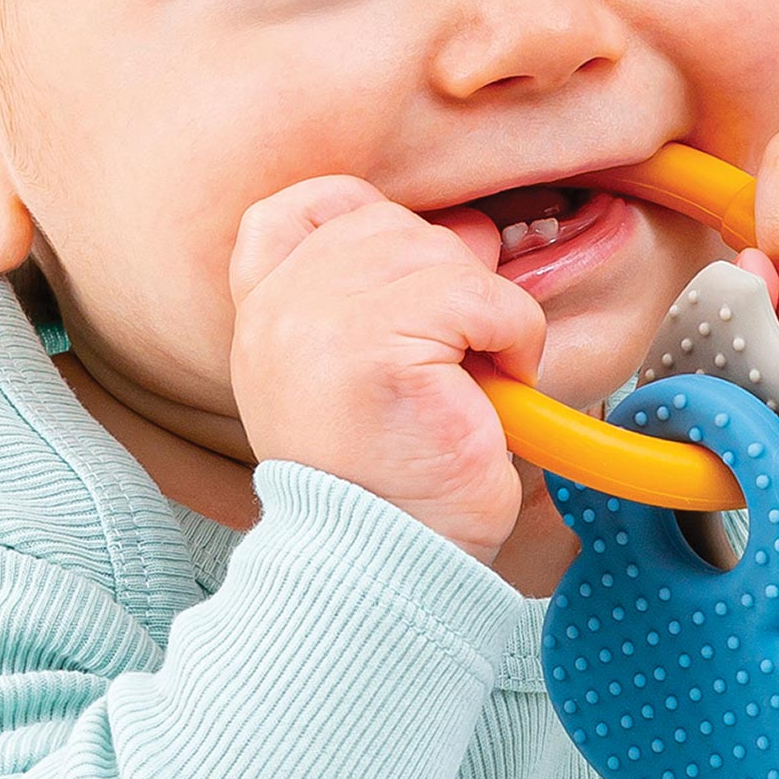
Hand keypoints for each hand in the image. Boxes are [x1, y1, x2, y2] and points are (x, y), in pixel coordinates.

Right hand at [227, 177, 545, 563]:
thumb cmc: (390, 482)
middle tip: (454, 360)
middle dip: (448, 281)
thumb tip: (473, 230)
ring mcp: (319, 323)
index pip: (302, 207)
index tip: (413, 286)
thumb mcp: (363, 370)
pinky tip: (493, 390)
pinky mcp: (377, 348)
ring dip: (486, 314)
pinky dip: (514, 337)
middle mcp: (279, 309)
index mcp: (264, 313)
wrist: (382, 571)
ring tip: (469, 382)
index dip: (371, 221)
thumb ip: (384, 294)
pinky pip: (483, 297)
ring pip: (445, 253)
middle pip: (393, 224)